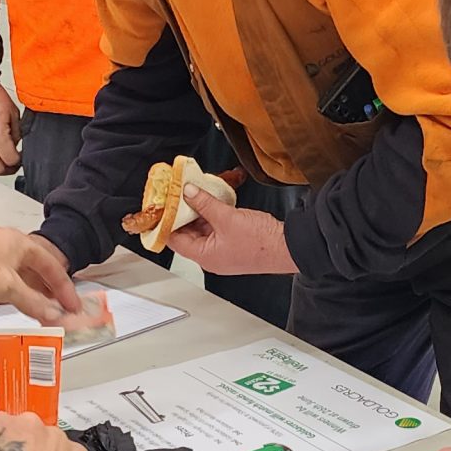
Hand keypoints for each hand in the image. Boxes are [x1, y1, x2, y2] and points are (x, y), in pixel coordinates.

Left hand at [0, 223, 87, 326]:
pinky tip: (15, 303)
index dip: (64, 287)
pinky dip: (14, 292)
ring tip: (40, 310)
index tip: (71, 304)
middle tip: (58, 308)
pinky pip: (3, 279)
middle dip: (49, 290)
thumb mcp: (7, 288)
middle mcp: (4, 243)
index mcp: (17, 241)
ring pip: (19, 274)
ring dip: (31, 292)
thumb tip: (52, 313)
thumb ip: (34, 302)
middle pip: (35, 268)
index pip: (51, 265)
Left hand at [166, 184, 296, 274]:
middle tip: (178, 194)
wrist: (288, 247)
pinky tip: (212, 200)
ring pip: (202, 228)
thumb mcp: (227, 218)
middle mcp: (211, 256)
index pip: (174, 239)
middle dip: (183, 212)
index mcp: (205, 256)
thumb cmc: (262, 243)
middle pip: (187, 233)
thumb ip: (205, 203)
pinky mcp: (233, 243)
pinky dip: (212, 214)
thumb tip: (188, 193)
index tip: (163, 204)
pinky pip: (216, 227)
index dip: (166, 221)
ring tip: (195, 193)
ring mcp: (222, 250)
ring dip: (199, 211)